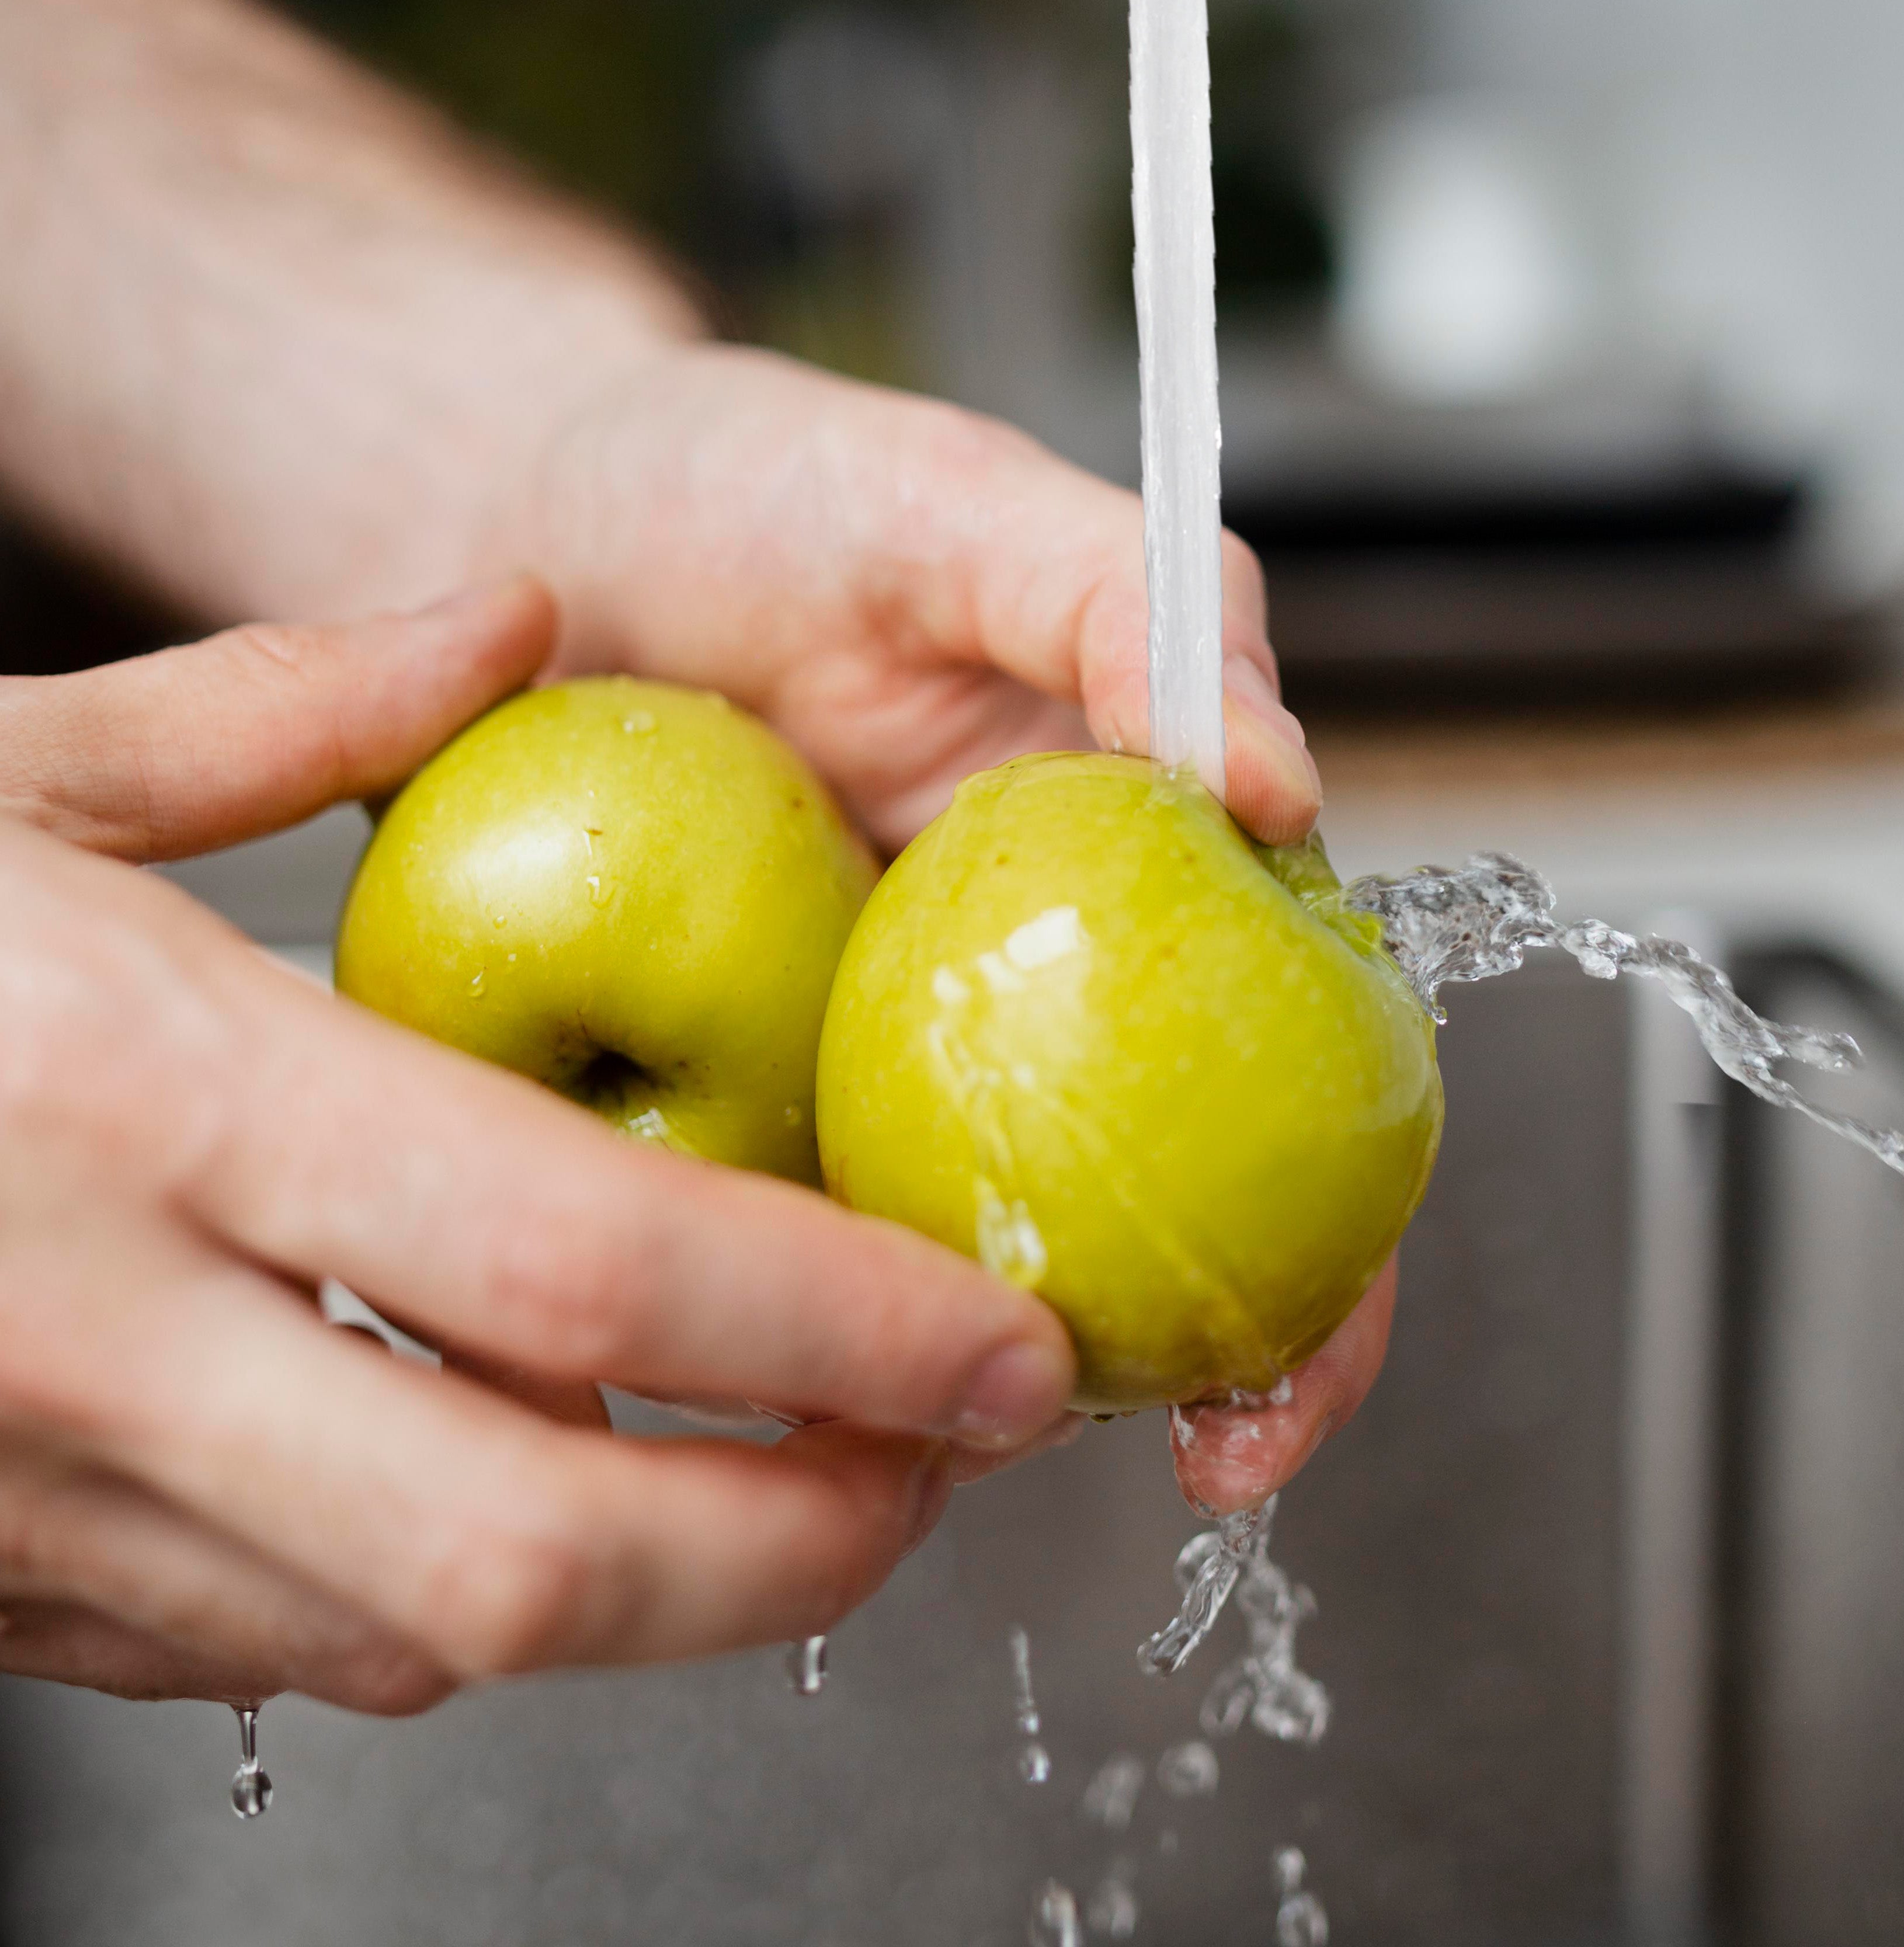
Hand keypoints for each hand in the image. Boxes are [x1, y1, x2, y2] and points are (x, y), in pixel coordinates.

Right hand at [0, 581, 1073, 1708]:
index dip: (832, 1330)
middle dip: (794, 1546)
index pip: (579, 1267)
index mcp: (141, 1090)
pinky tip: (514, 1491)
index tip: (994, 1335)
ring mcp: (27, 1491)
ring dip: (641, 1592)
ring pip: (413, 1638)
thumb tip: (509, 618)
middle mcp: (93, 1327)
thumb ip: (285, 695)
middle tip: (939, 1471)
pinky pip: (266, 1653)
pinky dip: (439, 1601)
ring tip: (788, 1483)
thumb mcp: (6, 760)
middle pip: (532, 1549)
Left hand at [489, 345, 1379, 1505]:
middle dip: (1207, 1367)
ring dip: (982, 1382)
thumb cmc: (758, 484)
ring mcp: (879, 1051)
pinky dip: (787, 1312)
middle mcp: (1037, 984)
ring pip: (969, 1262)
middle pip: (1168, 1213)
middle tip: (1194, 1462)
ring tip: (950, 1449)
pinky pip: (777, 1227)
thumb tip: (1284, 784)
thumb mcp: (950, 501)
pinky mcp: (726, 1084)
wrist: (525, 509)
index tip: (1286, 1372)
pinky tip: (764, 1369)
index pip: (1298, 1070)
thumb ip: (1128, 604)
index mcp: (1142, 863)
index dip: (1334, 1249)